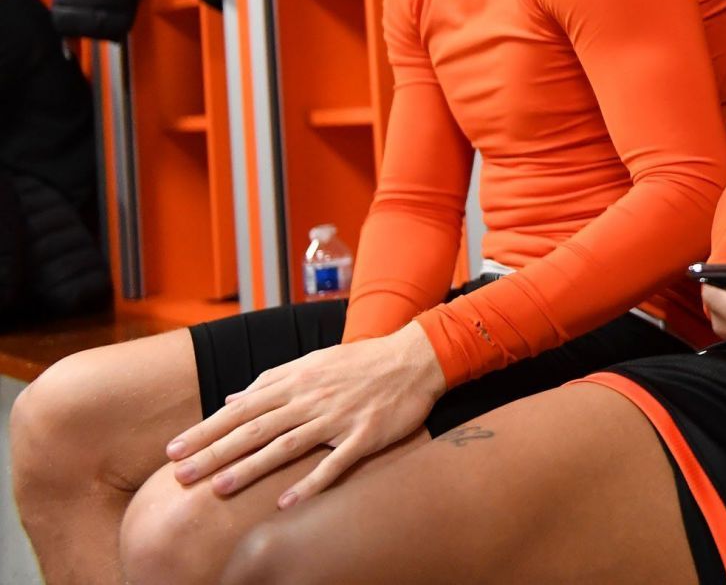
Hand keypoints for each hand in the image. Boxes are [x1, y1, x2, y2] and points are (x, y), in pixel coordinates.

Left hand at [164, 323, 446, 506]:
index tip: (175, 450)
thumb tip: (232, 399)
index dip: (206, 430)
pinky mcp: (365, 434)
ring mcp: (338, 417)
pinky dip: (309, 482)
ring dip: (252, 467)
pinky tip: (285, 503)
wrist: (415, 358)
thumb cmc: (360, 362)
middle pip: (255, 428)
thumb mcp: (313, 363)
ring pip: (287, 444)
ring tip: (220, 488)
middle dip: (215, 451)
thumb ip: (272, 382)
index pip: (240, 408)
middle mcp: (311, 398)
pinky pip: (334, 462)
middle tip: (181, 474)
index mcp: (296, 381)